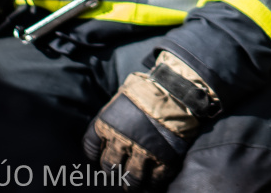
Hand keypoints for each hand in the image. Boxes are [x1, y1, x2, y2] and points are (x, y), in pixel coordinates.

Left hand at [83, 53, 218, 191]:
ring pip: (131, 177)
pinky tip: (152, 183)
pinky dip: (153, 183)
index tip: (100, 156)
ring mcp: (143, 150)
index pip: (91, 146)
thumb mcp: (123, 95)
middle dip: (112, 171)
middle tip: (118, 172)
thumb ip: (114, 114)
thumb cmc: (151, 87)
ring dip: (131, 184)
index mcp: (107, 122)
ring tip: (132, 186)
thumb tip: (109, 126)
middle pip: (109, 166)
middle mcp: (121, 139)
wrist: (180, 87)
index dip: (94, 154)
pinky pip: (155, 179)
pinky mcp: (164, 157)